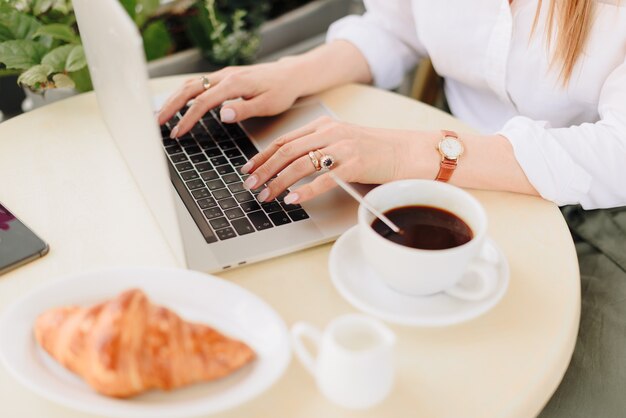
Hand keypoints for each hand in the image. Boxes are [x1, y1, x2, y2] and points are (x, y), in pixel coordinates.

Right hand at [157, 59, 303, 137]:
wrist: (291, 75)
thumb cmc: (282, 91)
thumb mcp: (267, 104)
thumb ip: (244, 109)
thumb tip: (221, 114)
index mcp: (234, 83)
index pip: (203, 102)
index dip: (187, 118)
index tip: (177, 132)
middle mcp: (225, 76)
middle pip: (189, 89)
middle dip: (171, 106)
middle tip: (157, 123)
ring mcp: (223, 75)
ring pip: (191, 84)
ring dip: (174, 99)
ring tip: (162, 116)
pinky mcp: (224, 77)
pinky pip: (198, 84)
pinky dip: (184, 94)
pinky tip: (177, 104)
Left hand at [240, 116, 438, 203]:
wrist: (407, 151)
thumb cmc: (375, 149)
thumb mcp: (342, 140)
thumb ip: (319, 146)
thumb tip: (290, 164)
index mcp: (324, 126)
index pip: (284, 139)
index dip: (262, 155)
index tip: (248, 168)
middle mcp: (330, 133)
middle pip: (286, 151)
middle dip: (263, 170)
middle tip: (250, 185)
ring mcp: (342, 148)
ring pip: (299, 165)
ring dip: (277, 182)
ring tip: (265, 196)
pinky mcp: (354, 165)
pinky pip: (322, 180)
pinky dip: (304, 191)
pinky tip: (292, 200)